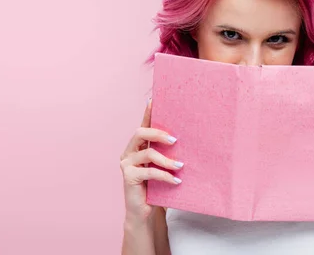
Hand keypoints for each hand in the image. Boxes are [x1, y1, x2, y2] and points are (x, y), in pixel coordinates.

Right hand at [120, 99, 183, 221]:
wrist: (146, 213)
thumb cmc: (157, 189)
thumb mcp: (164, 168)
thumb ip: (168, 154)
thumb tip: (187, 141)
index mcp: (138, 146)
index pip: (144, 125)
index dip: (148, 112)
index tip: (154, 100)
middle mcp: (129, 152)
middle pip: (141, 133)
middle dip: (158, 133)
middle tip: (175, 140)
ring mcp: (126, 164)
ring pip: (147, 153)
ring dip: (167, 159)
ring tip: (180, 166)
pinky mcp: (128, 176)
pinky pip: (149, 172)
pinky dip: (164, 175)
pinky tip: (176, 180)